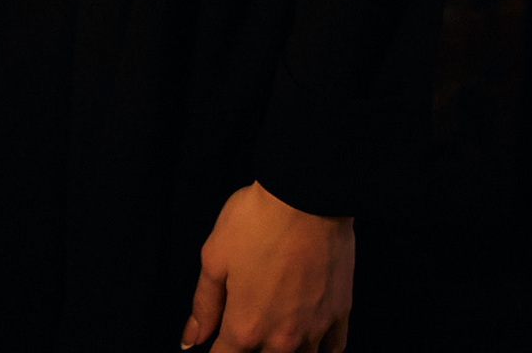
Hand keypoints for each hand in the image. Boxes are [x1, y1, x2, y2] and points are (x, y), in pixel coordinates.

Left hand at [182, 181, 353, 351]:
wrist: (307, 195)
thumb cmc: (258, 220)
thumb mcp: (215, 257)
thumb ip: (204, 305)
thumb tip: (191, 339)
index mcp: (246, 327)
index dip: (214, 352)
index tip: (215, 342)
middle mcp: (281, 339)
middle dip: (248, 349)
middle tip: (247, 323)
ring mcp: (314, 329)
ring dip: (283, 351)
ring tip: (275, 329)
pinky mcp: (340, 312)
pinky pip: (334, 349)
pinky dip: (322, 350)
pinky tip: (312, 342)